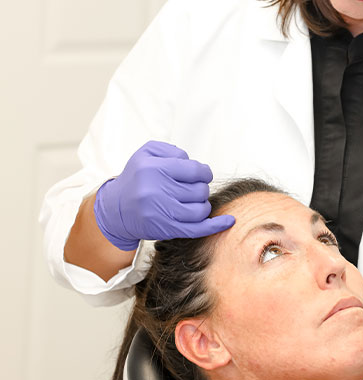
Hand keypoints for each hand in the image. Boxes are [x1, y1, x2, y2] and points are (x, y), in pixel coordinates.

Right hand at [94, 141, 233, 249]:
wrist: (115, 210)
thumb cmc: (136, 179)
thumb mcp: (146, 154)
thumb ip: (171, 150)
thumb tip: (192, 162)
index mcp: (152, 169)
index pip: (194, 171)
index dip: (204, 172)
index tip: (202, 175)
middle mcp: (155, 191)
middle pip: (199, 190)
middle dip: (201, 189)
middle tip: (192, 189)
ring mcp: (161, 212)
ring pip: (200, 209)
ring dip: (202, 204)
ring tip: (193, 202)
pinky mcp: (165, 229)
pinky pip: (197, 229)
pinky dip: (216, 225)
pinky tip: (229, 221)